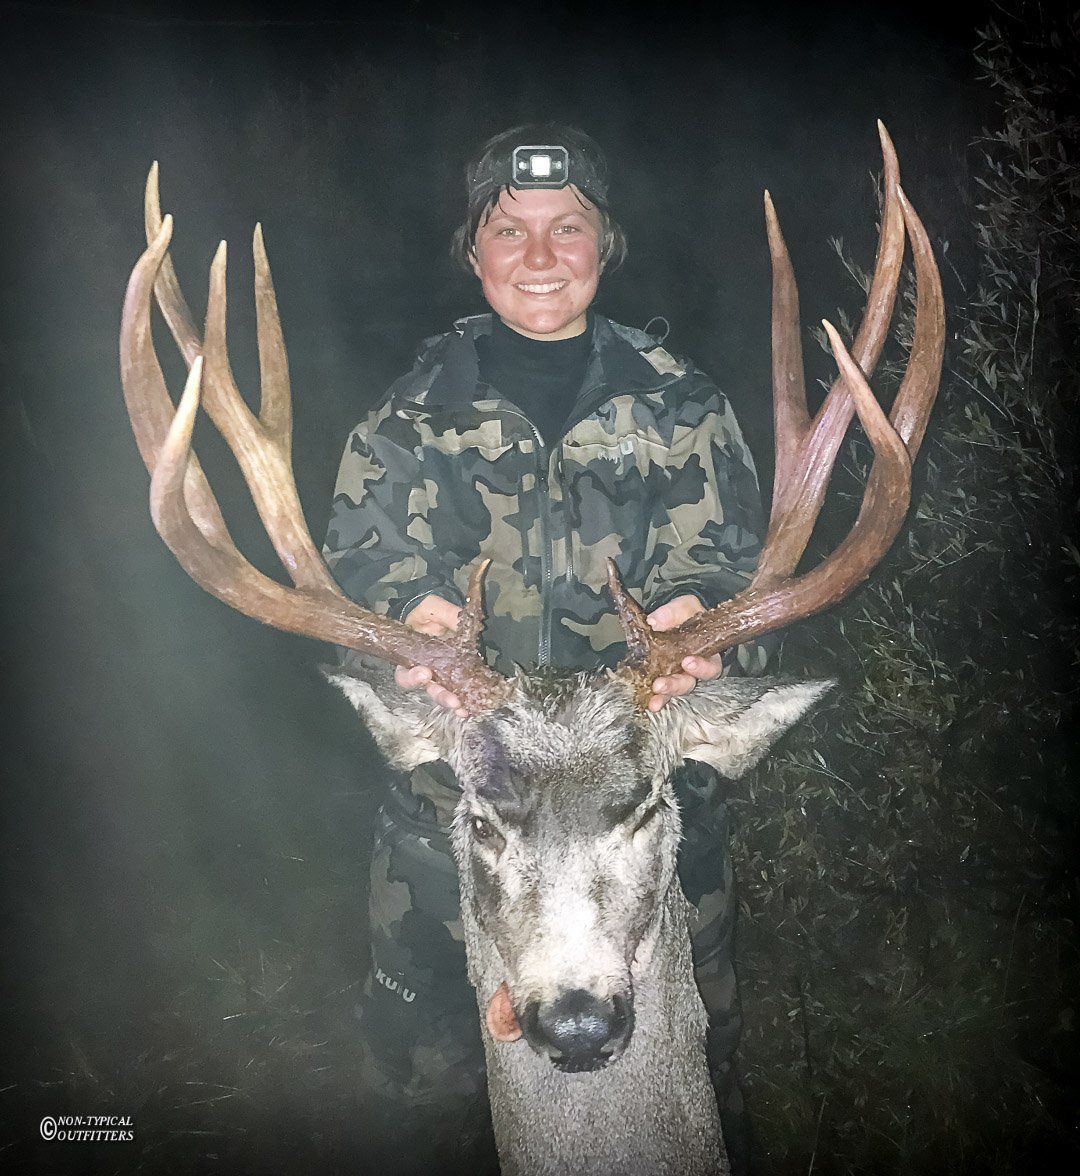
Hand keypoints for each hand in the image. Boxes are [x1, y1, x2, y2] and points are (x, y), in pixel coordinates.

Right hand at [394, 595, 468, 716]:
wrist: (443, 615)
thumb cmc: (429, 613)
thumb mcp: (433, 607)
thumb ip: (445, 613)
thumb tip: (460, 619)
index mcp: (412, 657)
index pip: (405, 674)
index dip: (412, 678)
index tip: (426, 673)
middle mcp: (426, 670)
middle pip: (428, 690)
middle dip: (440, 696)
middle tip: (452, 701)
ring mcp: (443, 675)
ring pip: (445, 694)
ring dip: (454, 702)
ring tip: (463, 708)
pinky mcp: (459, 676)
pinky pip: (461, 690)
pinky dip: (467, 699)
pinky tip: (472, 706)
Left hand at [644, 594, 722, 711]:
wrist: (675, 616)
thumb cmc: (687, 614)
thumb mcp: (684, 607)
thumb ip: (672, 612)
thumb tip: (654, 621)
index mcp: (707, 653)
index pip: (710, 666)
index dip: (701, 668)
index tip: (687, 662)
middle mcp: (694, 669)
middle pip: (689, 683)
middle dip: (675, 685)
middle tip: (661, 685)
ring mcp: (677, 674)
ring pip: (674, 690)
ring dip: (664, 696)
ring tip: (653, 702)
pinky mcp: (662, 676)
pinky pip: (660, 690)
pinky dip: (653, 696)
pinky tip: (646, 700)